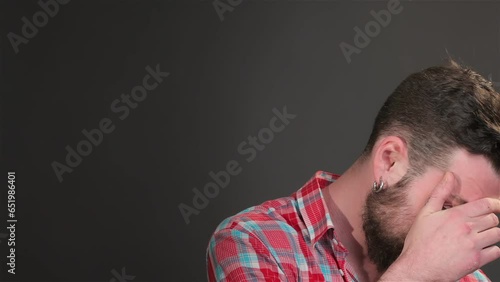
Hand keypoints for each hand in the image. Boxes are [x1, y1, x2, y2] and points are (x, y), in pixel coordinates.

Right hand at [381, 172, 499, 281]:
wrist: (418, 267)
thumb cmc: (419, 242)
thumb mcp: (426, 213)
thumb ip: (440, 193)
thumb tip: (449, 175)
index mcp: (457, 215)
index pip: (486, 204)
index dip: (493, 205)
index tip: (495, 207)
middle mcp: (468, 228)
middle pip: (493, 219)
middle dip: (489, 220)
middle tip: (479, 224)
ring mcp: (474, 245)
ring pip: (496, 234)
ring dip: (490, 234)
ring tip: (478, 237)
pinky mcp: (477, 260)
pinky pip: (496, 251)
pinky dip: (491, 250)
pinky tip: (479, 249)